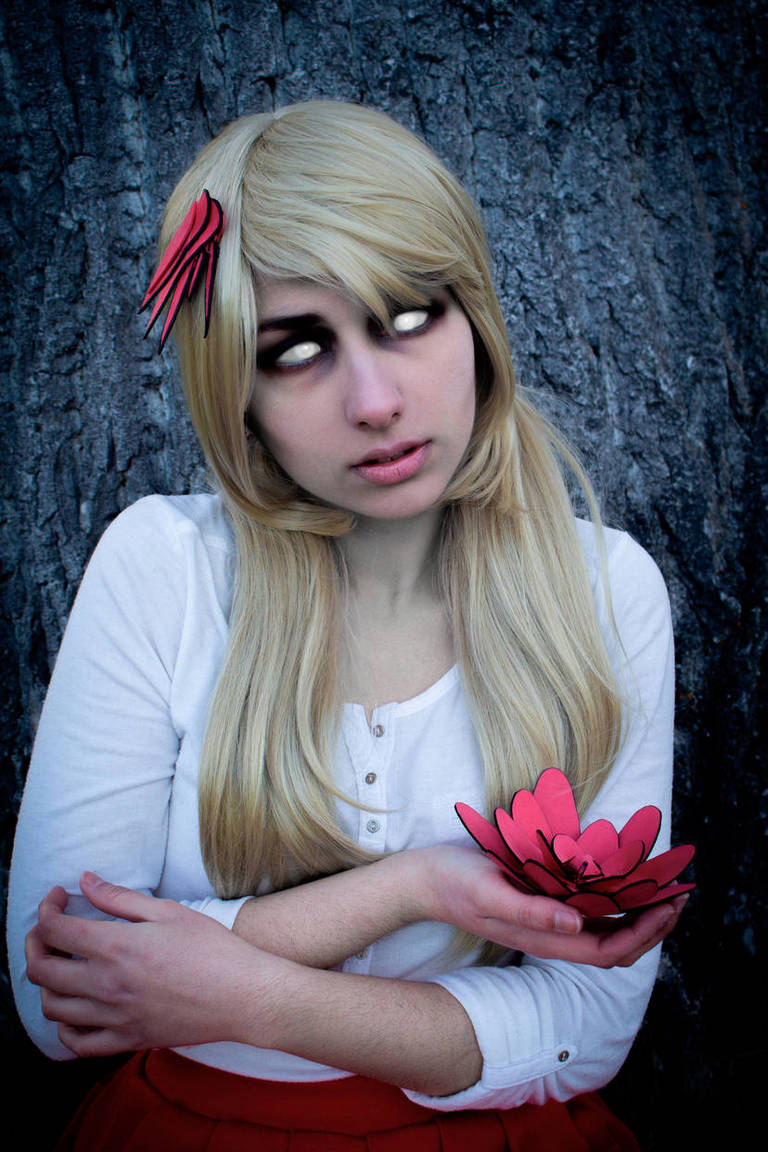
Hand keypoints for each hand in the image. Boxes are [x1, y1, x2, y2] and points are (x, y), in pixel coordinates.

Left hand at [25, 873, 282, 1056]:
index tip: (59, 897)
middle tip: (49, 929)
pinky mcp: (127, 1040)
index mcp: (114, 947)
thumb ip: (119, 898)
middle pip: (41, 969)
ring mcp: (113, 1017)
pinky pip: (77, 1043)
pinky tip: (75, 1009)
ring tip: (62, 965)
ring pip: (52, 1007)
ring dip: (47, 983)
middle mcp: (105, 985)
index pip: (54, 929)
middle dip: (34, 943)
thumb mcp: (167, 911)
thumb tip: (86, 881)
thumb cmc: (211, 948)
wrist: (241, 994)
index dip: (47, 908)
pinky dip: (64, 1028)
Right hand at [414, 844, 686, 966]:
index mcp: (540, 937)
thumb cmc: (453, 882)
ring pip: (601, 937)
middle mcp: (548, 937)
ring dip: (635, 919)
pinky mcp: (537, 911)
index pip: (606, 951)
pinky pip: (586, 920)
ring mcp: (543, 927)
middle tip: (677, 897)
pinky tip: (619, 886)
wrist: (421, 882)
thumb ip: (529, 911)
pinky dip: (612, 908)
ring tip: (659, 892)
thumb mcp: (488, 891)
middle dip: (650, 929)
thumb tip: (576, 924)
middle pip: (612, 950)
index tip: (667, 906)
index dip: (643, 934)